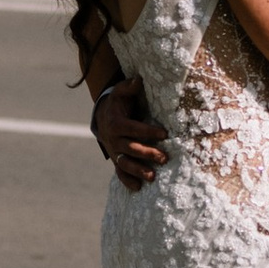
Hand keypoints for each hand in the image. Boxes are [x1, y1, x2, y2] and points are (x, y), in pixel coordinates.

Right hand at [90, 75, 166, 193]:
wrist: (103, 117)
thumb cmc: (118, 103)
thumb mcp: (121, 92)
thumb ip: (129, 86)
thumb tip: (139, 79)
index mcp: (116, 123)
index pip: (133, 128)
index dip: (148, 131)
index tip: (164, 133)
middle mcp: (113, 139)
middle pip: (131, 148)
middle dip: (147, 153)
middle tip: (164, 158)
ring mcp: (114, 151)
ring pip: (125, 163)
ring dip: (138, 170)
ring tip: (153, 177)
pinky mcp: (116, 159)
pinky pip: (120, 172)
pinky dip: (127, 181)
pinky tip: (138, 188)